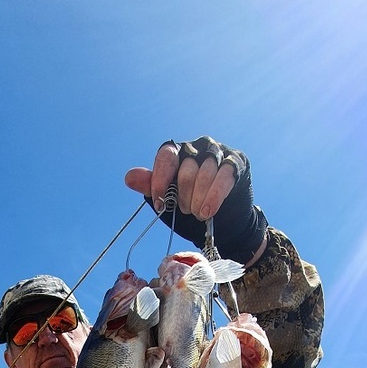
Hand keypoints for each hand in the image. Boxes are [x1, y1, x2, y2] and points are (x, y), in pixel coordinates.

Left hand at [124, 136, 267, 263]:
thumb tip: (129, 177)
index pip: (166, 155)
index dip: (161, 179)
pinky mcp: (236, 162)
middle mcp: (198, 147)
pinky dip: (214, 196)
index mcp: (178, 152)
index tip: (159, 203)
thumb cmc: (193, 205)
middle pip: (186, 168)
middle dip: (184, 196)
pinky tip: (208, 211)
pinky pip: (224, 176)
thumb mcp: (168, 199)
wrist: (223, 220)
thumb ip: (152, 186)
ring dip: (199, 198)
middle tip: (186, 210)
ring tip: (198, 214)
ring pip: (205, 172)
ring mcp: (218, 152)